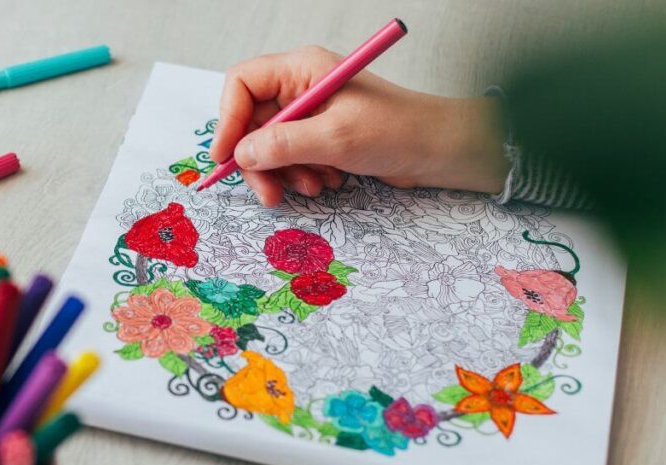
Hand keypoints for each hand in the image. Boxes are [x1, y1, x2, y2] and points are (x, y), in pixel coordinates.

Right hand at [210, 46, 509, 206]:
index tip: (226, 158)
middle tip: (269, 194)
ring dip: (285, 173)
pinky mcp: (321, 136)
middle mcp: (302, 86)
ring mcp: (311, 112)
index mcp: (302, 68)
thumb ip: (283, 145)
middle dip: (259, 161)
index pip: (243, 84)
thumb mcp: (335, 139)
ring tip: (315, 185)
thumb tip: (242, 155)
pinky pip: (292, 158)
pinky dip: (302, 174)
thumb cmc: (397, 131)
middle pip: (253, 122)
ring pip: (270, 146)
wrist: (439, 150)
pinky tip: (328, 181)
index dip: (228, 120)